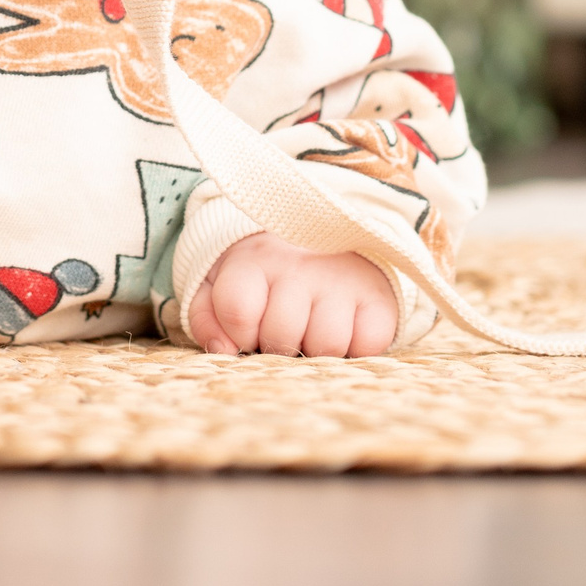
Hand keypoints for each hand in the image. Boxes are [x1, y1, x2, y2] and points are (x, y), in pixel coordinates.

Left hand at [186, 232, 396, 357]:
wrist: (322, 236)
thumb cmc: (263, 275)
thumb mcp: (220, 284)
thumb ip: (206, 316)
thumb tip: (222, 350)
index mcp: (254, 261)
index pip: (238, 311)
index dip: (240, 334)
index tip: (247, 329)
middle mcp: (300, 266)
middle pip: (282, 335)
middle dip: (277, 344)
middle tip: (283, 328)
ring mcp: (342, 280)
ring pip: (326, 345)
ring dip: (316, 350)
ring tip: (312, 329)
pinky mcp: (379, 297)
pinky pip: (368, 345)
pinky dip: (357, 347)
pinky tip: (344, 328)